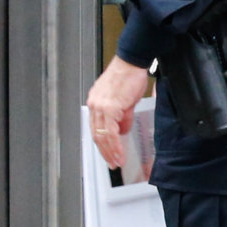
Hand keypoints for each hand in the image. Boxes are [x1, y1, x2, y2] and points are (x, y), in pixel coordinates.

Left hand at [86, 55, 150, 170]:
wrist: (131, 63)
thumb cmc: (128, 76)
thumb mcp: (124, 100)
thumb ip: (122, 117)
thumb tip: (122, 130)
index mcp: (96, 102)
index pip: (95, 128)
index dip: (102, 144)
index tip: (108, 154)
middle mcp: (94, 105)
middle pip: (96, 135)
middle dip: (105, 152)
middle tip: (112, 163)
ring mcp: (100, 106)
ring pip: (102, 136)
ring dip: (110, 151)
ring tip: (117, 161)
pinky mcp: (109, 107)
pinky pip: (110, 131)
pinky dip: (115, 144)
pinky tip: (120, 152)